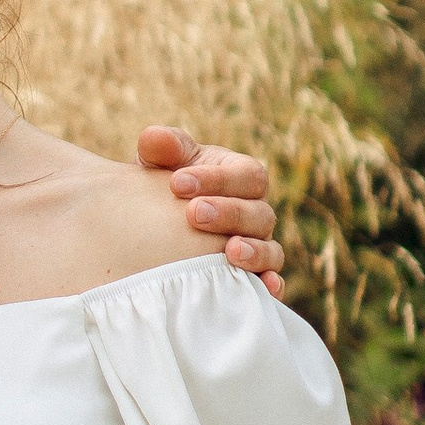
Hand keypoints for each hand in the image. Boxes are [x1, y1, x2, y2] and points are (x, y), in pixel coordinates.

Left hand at [139, 126, 285, 294]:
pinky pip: (271, 282)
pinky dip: (270, 285)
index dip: (217, 179)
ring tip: (229, 251)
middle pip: (259, 213)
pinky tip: (262, 288)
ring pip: (270, 249)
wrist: (155, 223)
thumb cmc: (166, 186)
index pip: (245, 175)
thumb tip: (153, 137)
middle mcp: (256, 212)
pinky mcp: (254, 275)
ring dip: (253, 251)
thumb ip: (162, 148)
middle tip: (193, 214)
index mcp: (241, 177)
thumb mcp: (161, 162)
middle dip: (228, 213)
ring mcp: (258, 245)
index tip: (177, 183)